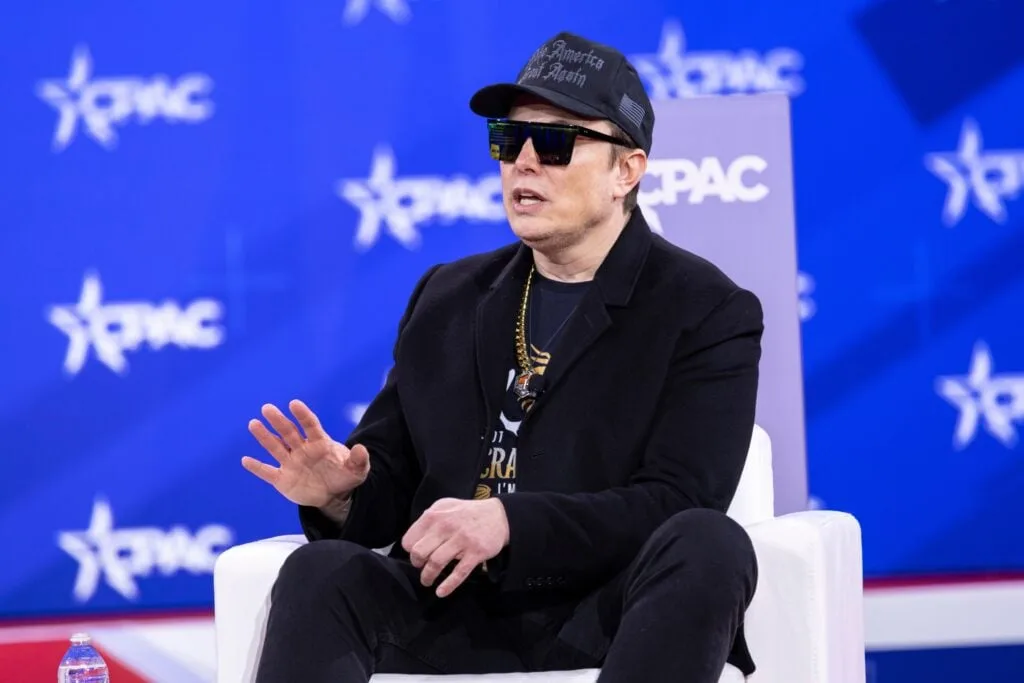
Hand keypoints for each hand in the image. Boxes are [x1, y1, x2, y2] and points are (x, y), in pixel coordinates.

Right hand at [242, 399, 369, 507]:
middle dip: (279, 421)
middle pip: (289, 432)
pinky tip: (245, 460)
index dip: (302, 415)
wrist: (333, 494)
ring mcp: (291, 463)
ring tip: (253, 424)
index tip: (294, 404)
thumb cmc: (344, 476)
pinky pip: (267, 472)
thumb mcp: (357, 470)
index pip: (310, 425)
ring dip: (264, 437)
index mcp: (320, 443)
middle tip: (267, 408)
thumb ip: (359, 460)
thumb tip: (361, 449)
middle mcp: (302, 449)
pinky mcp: (282, 479)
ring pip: (275, 447)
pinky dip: (257, 467)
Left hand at [401, 497, 509, 597]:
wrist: (499, 516)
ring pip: (436, 563)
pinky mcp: (476, 553)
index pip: (410, 539)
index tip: (415, 554)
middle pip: (419, 552)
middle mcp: (446, 527)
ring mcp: (462, 540)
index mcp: (435, 515)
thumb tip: (415, 537)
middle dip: (417, 564)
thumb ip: (429, 519)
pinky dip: (448, 585)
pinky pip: (459, 572)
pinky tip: (441, 592)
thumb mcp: (445, 506)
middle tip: (420, 567)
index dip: (410, 550)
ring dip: (428, 576)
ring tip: (427, 581)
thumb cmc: (469, 513)